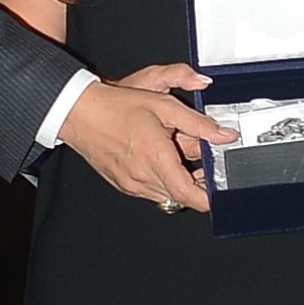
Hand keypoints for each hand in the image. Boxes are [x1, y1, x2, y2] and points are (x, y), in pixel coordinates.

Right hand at [60, 74, 233, 211]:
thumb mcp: (164, 106)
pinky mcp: (122, 184)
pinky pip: (150, 190)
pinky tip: (158, 156)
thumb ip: (198, 123)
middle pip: (181, 195)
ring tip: (175, 152)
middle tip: (201, 160)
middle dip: (196, 181)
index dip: (209, 198)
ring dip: (177, 179)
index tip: (218, 191)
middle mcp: (143, 177)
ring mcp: (131, 184)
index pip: (190, 195)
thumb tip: (224, 135)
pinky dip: (160, 178)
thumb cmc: (116, 106)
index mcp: (156, 159)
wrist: (79, 112)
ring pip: (166, 193)